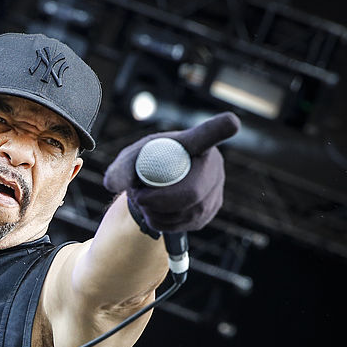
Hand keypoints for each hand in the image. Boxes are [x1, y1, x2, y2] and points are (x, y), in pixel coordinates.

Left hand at [103, 112, 240, 232]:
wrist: (154, 183)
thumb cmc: (144, 164)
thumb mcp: (128, 162)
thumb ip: (119, 170)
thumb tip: (115, 184)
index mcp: (192, 142)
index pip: (208, 135)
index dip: (220, 130)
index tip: (231, 122)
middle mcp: (212, 162)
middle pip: (192, 192)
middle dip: (159, 201)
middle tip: (139, 197)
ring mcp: (216, 186)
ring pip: (190, 212)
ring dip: (159, 214)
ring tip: (145, 203)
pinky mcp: (212, 207)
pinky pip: (189, 223)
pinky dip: (166, 223)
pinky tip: (156, 213)